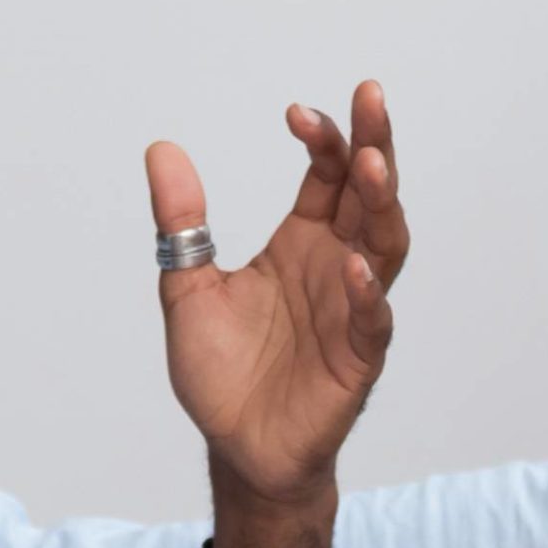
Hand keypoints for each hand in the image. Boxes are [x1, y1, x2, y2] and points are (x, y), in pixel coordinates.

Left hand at [151, 81, 404, 511]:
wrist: (237, 451)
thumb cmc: (224, 375)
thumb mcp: (186, 289)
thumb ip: (181, 224)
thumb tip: (161, 150)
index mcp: (301, 244)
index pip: (327, 177)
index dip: (322, 140)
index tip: (295, 112)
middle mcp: (336, 267)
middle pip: (369, 194)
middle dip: (374, 144)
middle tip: (371, 96)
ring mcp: (352, 310)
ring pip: (386, 245)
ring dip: (383, 204)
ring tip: (372, 165)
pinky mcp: (356, 359)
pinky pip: (371, 320)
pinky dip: (367, 293)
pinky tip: (355, 264)